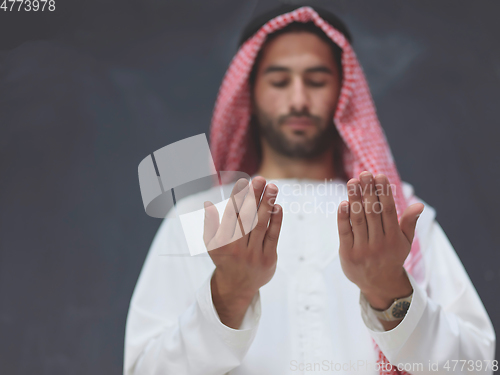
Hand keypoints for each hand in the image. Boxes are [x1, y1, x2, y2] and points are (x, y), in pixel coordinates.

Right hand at [203, 176, 282, 327]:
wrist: (237, 286)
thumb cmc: (225, 258)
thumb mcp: (211, 244)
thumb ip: (210, 224)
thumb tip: (208, 204)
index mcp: (223, 241)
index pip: (231, 214)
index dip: (237, 197)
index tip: (243, 181)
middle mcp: (238, 247)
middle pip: (248, 217)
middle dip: (254, 196)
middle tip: (261, 179)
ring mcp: (254, 253)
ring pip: (261, 224)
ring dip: (267, 204)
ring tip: (273, 187)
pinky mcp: (268, 258)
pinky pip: (273, 236)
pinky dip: (276, 220)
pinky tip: (278, 206)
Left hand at [337, 172, 423, 310]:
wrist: (378, 284)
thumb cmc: (391, 256)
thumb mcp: (404, 242)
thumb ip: (409, 222)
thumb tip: (419, 205)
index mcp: (394, 238)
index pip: (388, 210)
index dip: (383, 192)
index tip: (379, 176)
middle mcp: (379, 243)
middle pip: (372, 212)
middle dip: (368, 191)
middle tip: (364, 173)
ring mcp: (362, 248)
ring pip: (358, 219)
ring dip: (354, 199)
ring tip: (352, 181)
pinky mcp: (348, 253)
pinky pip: (345, 232)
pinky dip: (343, 217)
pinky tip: (343, 203)